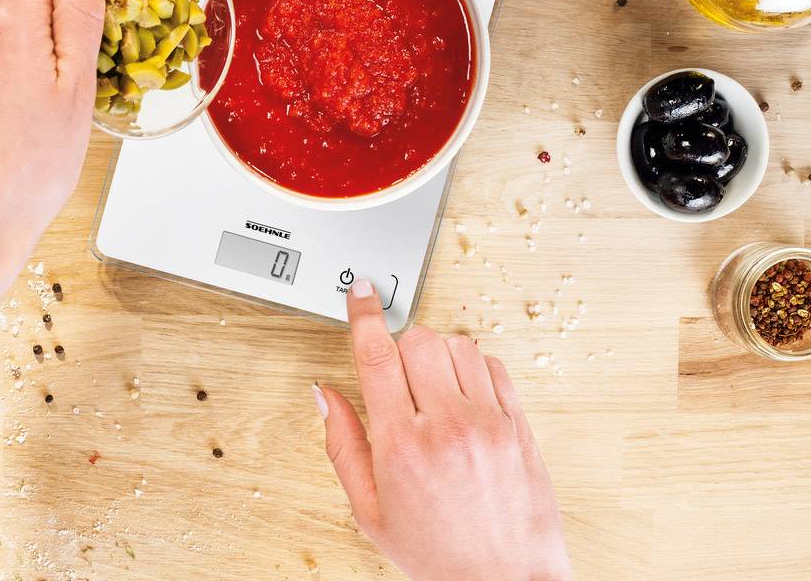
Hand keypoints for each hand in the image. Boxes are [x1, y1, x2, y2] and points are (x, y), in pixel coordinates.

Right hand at [315, 280, 571, 580]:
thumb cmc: (438, 555)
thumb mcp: (369, 511)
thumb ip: (342, 445)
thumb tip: (326, 395)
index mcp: (402, 445)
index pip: (377, 355)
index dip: (364, 314)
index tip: (361, 291)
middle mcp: (447, 426)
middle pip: (418, 340)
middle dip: (401, 344)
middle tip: (398, 371)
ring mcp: (488, 424)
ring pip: (459, 345)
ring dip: (439, 354)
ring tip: (432, 386)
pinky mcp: (519, 427)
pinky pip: (496, 367)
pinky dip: (475, 368)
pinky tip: (464, 394)